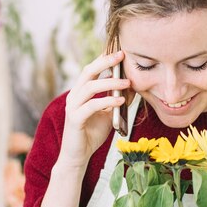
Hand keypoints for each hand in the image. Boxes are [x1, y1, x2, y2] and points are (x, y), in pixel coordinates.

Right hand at [57, 51, 129, 169]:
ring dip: (110, 82)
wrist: (78, 156)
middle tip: (122, 55)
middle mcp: (74, 95)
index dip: (105, 58)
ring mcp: (73, 106)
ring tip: (127, 82)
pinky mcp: (75, 119)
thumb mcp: (109, 114)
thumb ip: (117, 100)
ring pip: (90, 87)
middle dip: (106, 62)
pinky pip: (91, 106)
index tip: (120, 50)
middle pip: (88, 72)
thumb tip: (133, 87)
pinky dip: (107, 101)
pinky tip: (120, 101)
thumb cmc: (92, 133)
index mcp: (81, 92)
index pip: (92, 69)